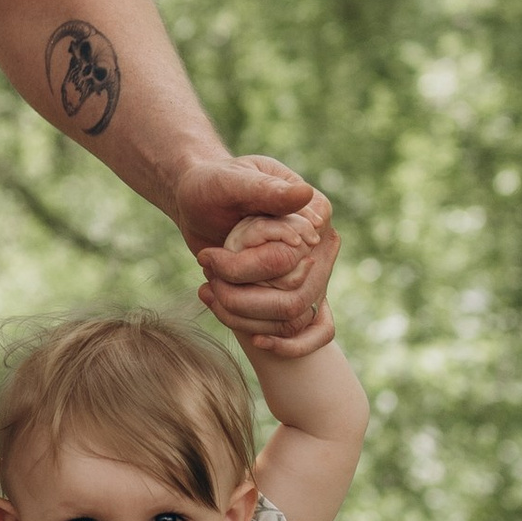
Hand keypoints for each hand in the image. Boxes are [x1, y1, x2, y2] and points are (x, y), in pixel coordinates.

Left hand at [173, 152, 338, 359]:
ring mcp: (311, 273)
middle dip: (242, 297)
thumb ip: (265, 189)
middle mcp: (320, 246)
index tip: (208, 257)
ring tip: (208, 293)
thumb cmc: (212, 185)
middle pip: (296, 295)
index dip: (249, 267)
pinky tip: (246, 334)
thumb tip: (304, 193)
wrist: (201, 203)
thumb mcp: (231, 181)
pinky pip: (300, 332)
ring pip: (292, 318)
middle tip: (206, 277)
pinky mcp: (295, 292)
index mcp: (314, 212)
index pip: (292, 258)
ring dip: (245, 317)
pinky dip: (270, 338)